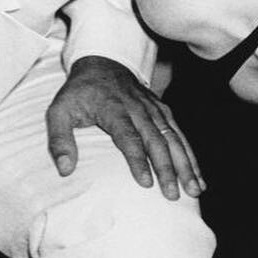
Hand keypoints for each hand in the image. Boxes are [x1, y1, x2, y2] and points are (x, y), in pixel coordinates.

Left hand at [46, 55, 203, 199]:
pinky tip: (198, 176)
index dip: (138, 159)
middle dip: (167, 169)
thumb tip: (65, 170)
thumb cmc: (79, 93)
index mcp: (113, 109)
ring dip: (186, 165)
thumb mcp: (59, 111)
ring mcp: (154, 109)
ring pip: (174, 138)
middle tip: (174, 195)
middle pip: (157, 140)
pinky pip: (180, 134)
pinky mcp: (163, 111)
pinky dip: (191, 155)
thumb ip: (60, 140)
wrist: (102, 62)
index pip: (128, 136)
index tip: (146, 183)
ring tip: (194, 190)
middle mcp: (138, 109)